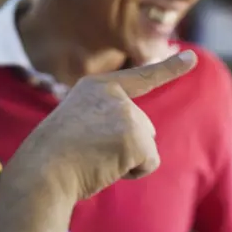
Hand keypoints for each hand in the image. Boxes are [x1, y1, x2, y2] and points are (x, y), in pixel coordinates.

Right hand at [14, 50, 197, 199]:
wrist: (40, 174)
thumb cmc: (54, 158)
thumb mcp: (78, 126)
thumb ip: (108, 122)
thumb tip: (146, 142)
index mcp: (97, 87)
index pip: (141, 77)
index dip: (170, 68)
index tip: (191, 57)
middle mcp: (114, 95)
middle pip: (143, 127)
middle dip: (125, 146)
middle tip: (89, 152)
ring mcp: (125, 114)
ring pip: (147, 145)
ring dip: (128, 160)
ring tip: (94, 160)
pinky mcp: (134, 137)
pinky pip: (150, 162)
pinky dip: (135, 173)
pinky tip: (107, 168)